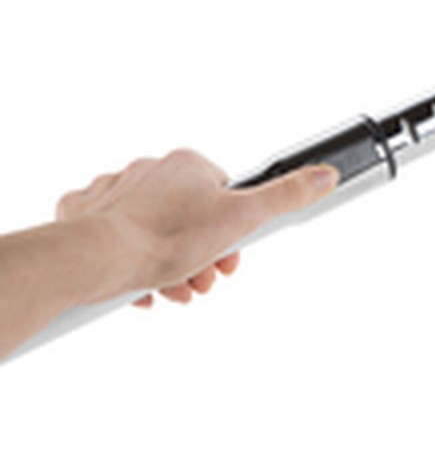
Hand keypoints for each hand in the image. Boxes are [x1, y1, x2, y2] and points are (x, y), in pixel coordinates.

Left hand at [55, 148, 339, 306]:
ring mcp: (116, 191)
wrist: (98, 257)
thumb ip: (286, 196)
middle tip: (202, 281)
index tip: (228, 258)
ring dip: (171, 265)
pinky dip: (130, 259)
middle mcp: (151, 170)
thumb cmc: (167, 238)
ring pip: (156, 230)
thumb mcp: (242, 219)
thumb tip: (326, 173)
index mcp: (188, 165)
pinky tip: (137, 280)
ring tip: (173, 288)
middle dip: (202, 255)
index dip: (232, 234)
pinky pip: (116, 234)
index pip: (225, 196)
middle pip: (191, 218)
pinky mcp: (87, 213)